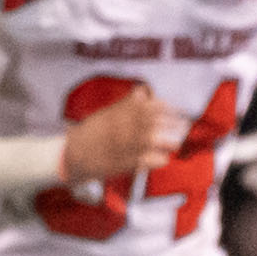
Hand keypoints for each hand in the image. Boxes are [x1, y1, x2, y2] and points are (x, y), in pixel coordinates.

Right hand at [60, 84, 185, 182]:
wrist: (71, 156)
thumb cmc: (90, 134)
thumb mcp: (106, 114)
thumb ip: (127, 104)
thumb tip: (143, 91)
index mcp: (120, 113)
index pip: (149, 106)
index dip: (166, 108)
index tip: (177, 110)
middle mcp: (124, 127)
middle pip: (155, 122)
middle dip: (172, 124)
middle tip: (185, 125)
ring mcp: (125, 146)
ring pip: (155, 141)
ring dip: (167, 141)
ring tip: (175, 143)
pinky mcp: (125, 164)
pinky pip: (149, 161)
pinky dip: (157, 160)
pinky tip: (163, 159)